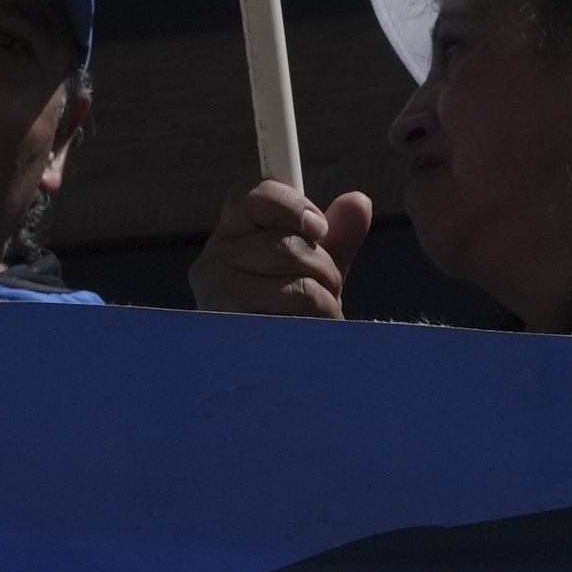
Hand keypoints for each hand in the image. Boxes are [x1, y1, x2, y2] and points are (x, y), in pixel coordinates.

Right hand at [192, 178, 370, 319]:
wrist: (272, 375)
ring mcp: (216, 295)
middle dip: (322, 267)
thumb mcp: (316, 270)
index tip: (320, 227)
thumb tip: (359, 201)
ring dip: (324, 299)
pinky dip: (316, 321)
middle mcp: (213, 262)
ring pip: (296, 281)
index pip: (252, 196)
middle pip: (285, 244)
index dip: (290, 205)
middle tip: (323, 289)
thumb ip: (337, 236)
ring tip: (315, 317)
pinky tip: (308, 334)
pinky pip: (294, 311)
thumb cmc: (291, 316)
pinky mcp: (230, 327)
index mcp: (231, 237)